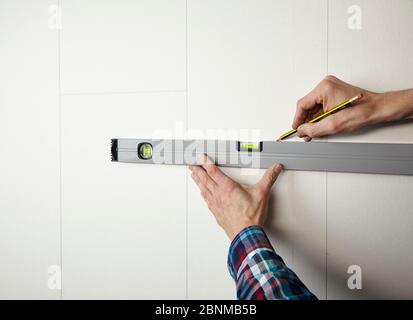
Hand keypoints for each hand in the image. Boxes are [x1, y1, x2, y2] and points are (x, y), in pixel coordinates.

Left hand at [189, 155, 282, 240]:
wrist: (246, 235)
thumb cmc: (251, 217)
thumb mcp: (262, 193)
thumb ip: (269, 178)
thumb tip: (274, 168)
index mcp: (228, 188)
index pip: (214, 171)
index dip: (206, 163)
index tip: (201, 157)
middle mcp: (219, 195)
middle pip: (205, 179)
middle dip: (198, 170)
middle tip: (192, 165)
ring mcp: (216, 204)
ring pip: (204, 189)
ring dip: (198, 181)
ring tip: (193, 175)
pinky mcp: (216, 213)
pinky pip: (207, 200)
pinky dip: (203, 194)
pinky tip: (202, 193)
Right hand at [293, 75, 412, 140]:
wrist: (378, 109)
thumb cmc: (363, 111)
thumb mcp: (334, 124)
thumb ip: (314, 128)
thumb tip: (302, 130)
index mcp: (324, 88)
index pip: (302, 105)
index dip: (297, 119)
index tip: (296, 129)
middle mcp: (326, 85)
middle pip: (307, 105)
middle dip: (305, 121)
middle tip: (304, 133)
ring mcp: (330, 88)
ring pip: (313, 107)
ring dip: (312, 120)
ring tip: (312, 132)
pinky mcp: (334, 93)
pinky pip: (321, 106)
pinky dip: (319, 117)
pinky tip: (319, 126)